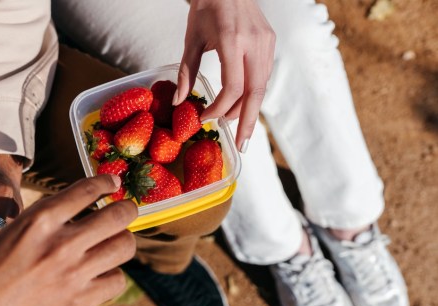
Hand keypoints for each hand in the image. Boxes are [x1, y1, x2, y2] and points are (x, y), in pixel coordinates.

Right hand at [0, 175, 137, 305]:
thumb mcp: (9, 233)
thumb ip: (45, 225)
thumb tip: (78, 218)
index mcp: (39, 219)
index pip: (88, 189)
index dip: (106, 182)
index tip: (113, 182)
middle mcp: (61, 243)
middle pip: (119, 215)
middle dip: (127, 209)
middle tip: (125, 211)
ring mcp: (73, 273)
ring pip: (124, 246)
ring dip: (122, 241)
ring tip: (114, 244)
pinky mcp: (78, 302)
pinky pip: (116, 281)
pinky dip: (112, 276)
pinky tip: (101, 276)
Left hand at [174, 0, 274, 151]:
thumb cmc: (205, 7)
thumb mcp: (191, 39)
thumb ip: (187, 72)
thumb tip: (180, 102)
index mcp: (233, 41)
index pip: (234, 87)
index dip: (220, 108)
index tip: (206, 118)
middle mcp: (255, 44)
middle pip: (255, 93)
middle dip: (247, 122)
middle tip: (241, 145)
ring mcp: (267, 43)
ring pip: (262, 86)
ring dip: (249, 109)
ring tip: (237, 128)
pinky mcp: (271, 42)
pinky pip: (264, 75)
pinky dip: (253, 94)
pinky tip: (243, 106)